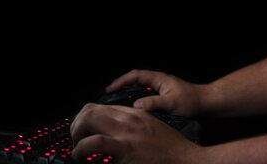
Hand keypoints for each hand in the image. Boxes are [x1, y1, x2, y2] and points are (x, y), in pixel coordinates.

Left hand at [70, 103, 199, 163]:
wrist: (190, 161)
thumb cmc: (174, 152)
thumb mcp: (153, 131)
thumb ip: (134, 129)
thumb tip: (115, 137)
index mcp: (136, 114)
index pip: (102, 107)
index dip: (87, 119)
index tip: (83, 132)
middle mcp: (129, 119)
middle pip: (91, 108)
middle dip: (77, 124)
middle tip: (76, 141)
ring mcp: (127, 132)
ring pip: (89, 118)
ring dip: (76, 133)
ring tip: (77, 149)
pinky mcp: (126, 149)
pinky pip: (94, 142)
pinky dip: (81, 148)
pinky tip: (80, 156)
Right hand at [106, 69, 202, 116]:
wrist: (207, 103)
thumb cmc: (192, 101)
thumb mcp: (171, 103)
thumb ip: (153, 103)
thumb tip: (136, 104)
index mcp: (158, 78)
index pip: (135, 75)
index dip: (121, 81)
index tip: (111, 88)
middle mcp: (158, 81)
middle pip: (135, 79)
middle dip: (121, 84)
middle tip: (110, 93)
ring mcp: (160, 88)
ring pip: (140, 87)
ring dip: (128, 91)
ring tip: (117, 99)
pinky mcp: (163, 96)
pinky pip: (145, 94)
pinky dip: (136, 98)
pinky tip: (134, 107)